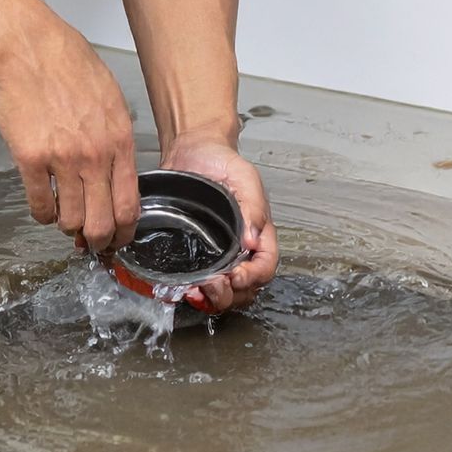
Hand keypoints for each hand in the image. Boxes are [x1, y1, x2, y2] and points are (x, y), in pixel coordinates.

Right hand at [0, 4, 141, 253]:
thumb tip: (118, 169)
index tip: (121, 238)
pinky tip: (43, 207)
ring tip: (66, 222)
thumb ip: (117, 136)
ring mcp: (61, 160)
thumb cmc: (68, 64)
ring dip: (68, 228)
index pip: (131, 203)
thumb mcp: (110, 97)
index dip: (126, 230)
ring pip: (70, 220)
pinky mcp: (29, 159)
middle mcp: (95, 156)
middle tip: (93, 244)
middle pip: (103, 221)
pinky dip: (42, 214)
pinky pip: (39, 205)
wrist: (28, 47)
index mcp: (120, 140)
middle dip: (99, 241)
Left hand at [164, 128, 278, 314]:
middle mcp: (241, 249)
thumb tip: (253, 240)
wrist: (192, 152)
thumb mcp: (245, 177)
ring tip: (198, 290)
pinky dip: (195, 294)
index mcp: (258, 233)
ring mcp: (218, 255)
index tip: (236, 275)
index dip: (253, 277)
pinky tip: (186, 289)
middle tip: (214, 284)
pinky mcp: (195, 257)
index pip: (265, 266)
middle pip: (247, 289)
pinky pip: (200, 284)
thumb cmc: (222, 162)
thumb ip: (254, 207)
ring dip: (214, 299)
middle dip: (232, 294)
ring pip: (226, 293)